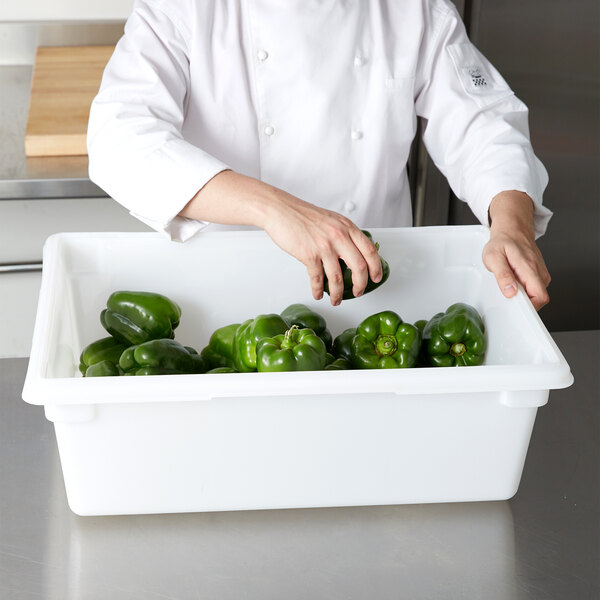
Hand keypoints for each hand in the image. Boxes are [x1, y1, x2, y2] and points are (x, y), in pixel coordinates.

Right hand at [180, 171, 382, 304]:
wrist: (280, 210)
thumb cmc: (303, 215)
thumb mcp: (331, 220)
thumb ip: (344, 234)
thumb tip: (353, 254)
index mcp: (347, 227)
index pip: (370, 250)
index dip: (376, 267)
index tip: (376, 277)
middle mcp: (339, 236)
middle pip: (359, 267)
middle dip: (361, 284)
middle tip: (358, 292)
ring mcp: (324, 246)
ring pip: (338, 278)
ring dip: (339, 293)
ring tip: (337, 300)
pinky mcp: (309, 255)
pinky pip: (317, 279)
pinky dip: (318, 290)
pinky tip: (318, 294)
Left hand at [481, 191, 550, 309]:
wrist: (512, 228)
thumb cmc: (502, 242)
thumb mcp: (493, 257)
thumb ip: (502, 275)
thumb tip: (510, 292)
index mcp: (529, 268)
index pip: (539, 297)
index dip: (530, 306)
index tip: (516, 307)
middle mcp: (539, 271)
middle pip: (540, 298)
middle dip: (524, 301)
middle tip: (508, 293)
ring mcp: (541, 272)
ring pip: (536, 294)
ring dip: (523, 294)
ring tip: (510, 282)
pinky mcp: (539, 273)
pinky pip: (534, 288)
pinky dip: (524, 289)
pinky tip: (514, 280)